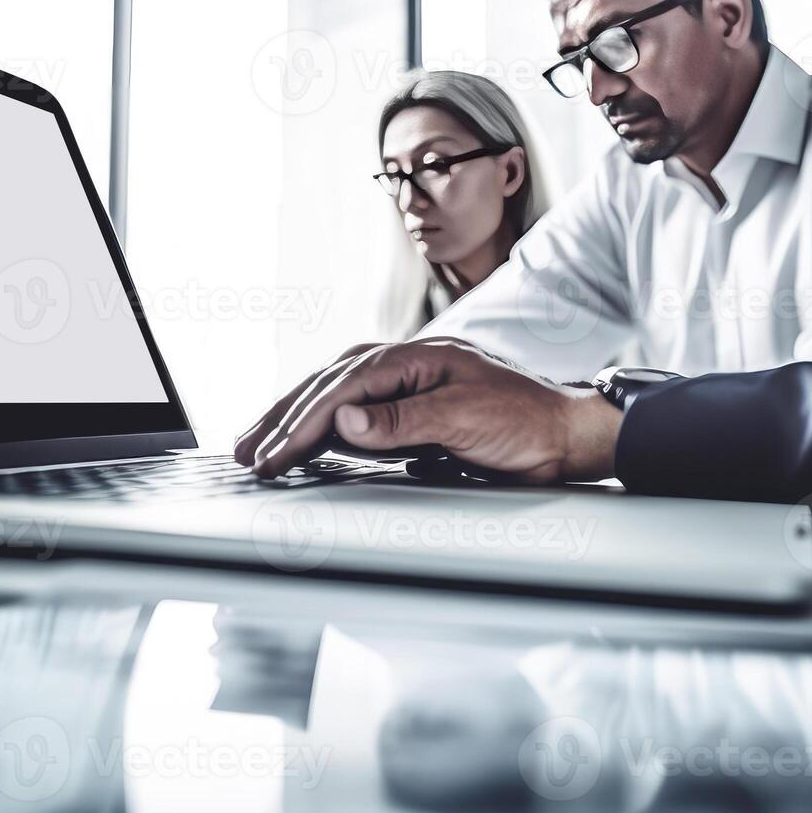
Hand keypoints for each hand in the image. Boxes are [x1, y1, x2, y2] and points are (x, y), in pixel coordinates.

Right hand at [232, 338, 622, 483]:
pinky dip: (322, 429)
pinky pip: (354, 415)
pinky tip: (302, 442)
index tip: (274, 454)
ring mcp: (405, 387)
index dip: (303, 423)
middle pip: (328, 387)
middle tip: (246, 453)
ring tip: (257, 446)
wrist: (565, 436)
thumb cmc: (526, 422)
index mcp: (414, 358)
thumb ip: (404, 421)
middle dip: (283, 420)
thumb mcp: (467, 420)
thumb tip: (346, 421)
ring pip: (335, 398)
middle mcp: (404, 366)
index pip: (343, 390)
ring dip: (294, 421)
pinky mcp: (410, 411)